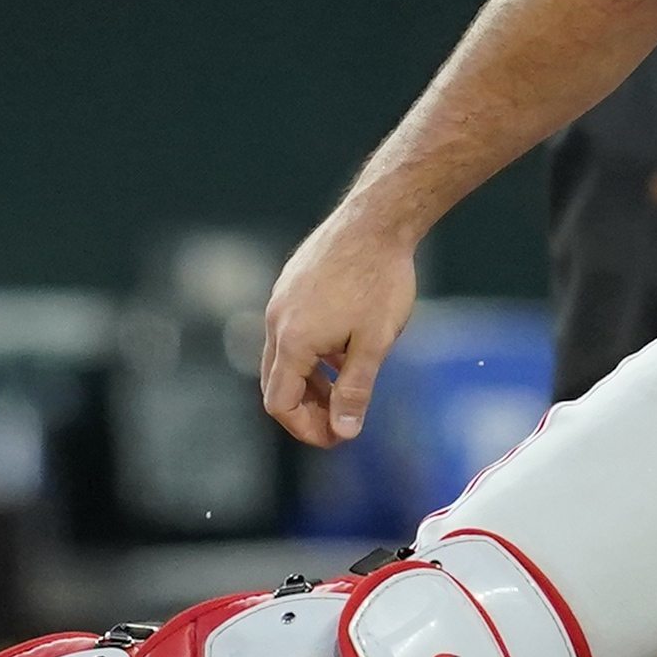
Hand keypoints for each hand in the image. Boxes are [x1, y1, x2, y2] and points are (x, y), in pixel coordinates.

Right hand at [259, 207, 422, 448]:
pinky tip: (344, 348)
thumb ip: (356, 390)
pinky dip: (311, 352)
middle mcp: (276, 321)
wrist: (377, 219)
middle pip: (277, 384)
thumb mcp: (375, 343)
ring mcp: (280, 299)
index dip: (306, 429)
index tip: (338, 437)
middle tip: (343, 421)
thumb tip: (343, 431)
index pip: (280, 404)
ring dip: (310, 380)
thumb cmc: (380, 280)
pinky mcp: (291, 283)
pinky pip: (291, 330)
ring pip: (285, 356)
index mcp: (293, 341)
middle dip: (307, 409)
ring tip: (348, 387)